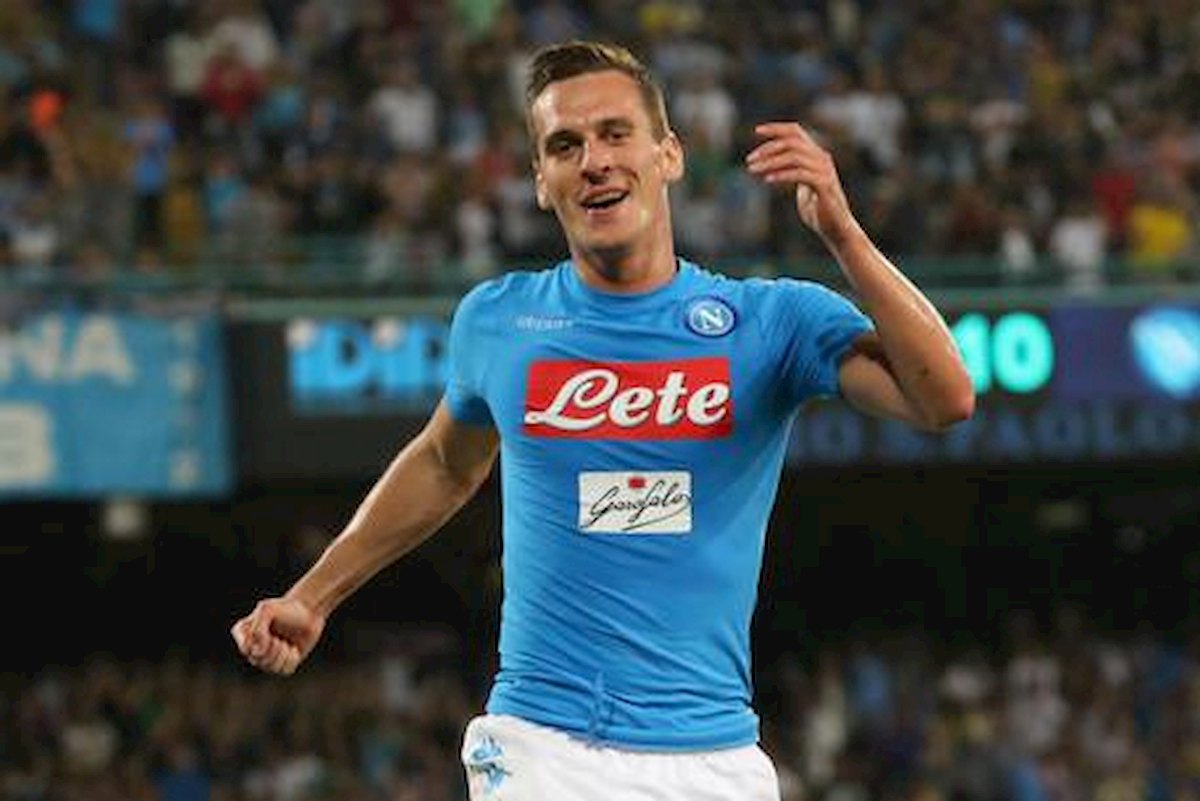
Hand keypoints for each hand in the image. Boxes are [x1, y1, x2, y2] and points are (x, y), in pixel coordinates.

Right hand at [230, 596, 324, 674]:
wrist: (309, 612)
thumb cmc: (287, 609)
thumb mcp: (267, 610)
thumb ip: (257, 629)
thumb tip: (259, 652)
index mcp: (243, 634)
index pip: (246, 649)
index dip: (260, 642)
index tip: (268, 630)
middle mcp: (252, 648)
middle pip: (258, 661)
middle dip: (273, 648)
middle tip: (279, 637)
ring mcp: (267, 657)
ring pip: (271, 668)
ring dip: (283, 653)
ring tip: (286, 642)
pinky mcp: (283, 663)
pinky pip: (284, 671)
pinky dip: (292, 658)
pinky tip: (294, 648)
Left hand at [745, 122, 858, 246]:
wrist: (836, 229)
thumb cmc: (817, 210)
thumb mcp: (802, 186)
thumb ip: (792, 173)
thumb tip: (771, 169)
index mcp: (816, 155)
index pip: (796, 131)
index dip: (776, 128)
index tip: (756, 131)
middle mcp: (821, 158)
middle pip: (791, 142)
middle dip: (767, 149)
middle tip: (749, 160)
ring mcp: (824, 171)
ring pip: (794, 156)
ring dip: (770, 162)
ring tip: (752, 170)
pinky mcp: (824, 185)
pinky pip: (800, 174)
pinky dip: (782, 175)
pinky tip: (767, 179)